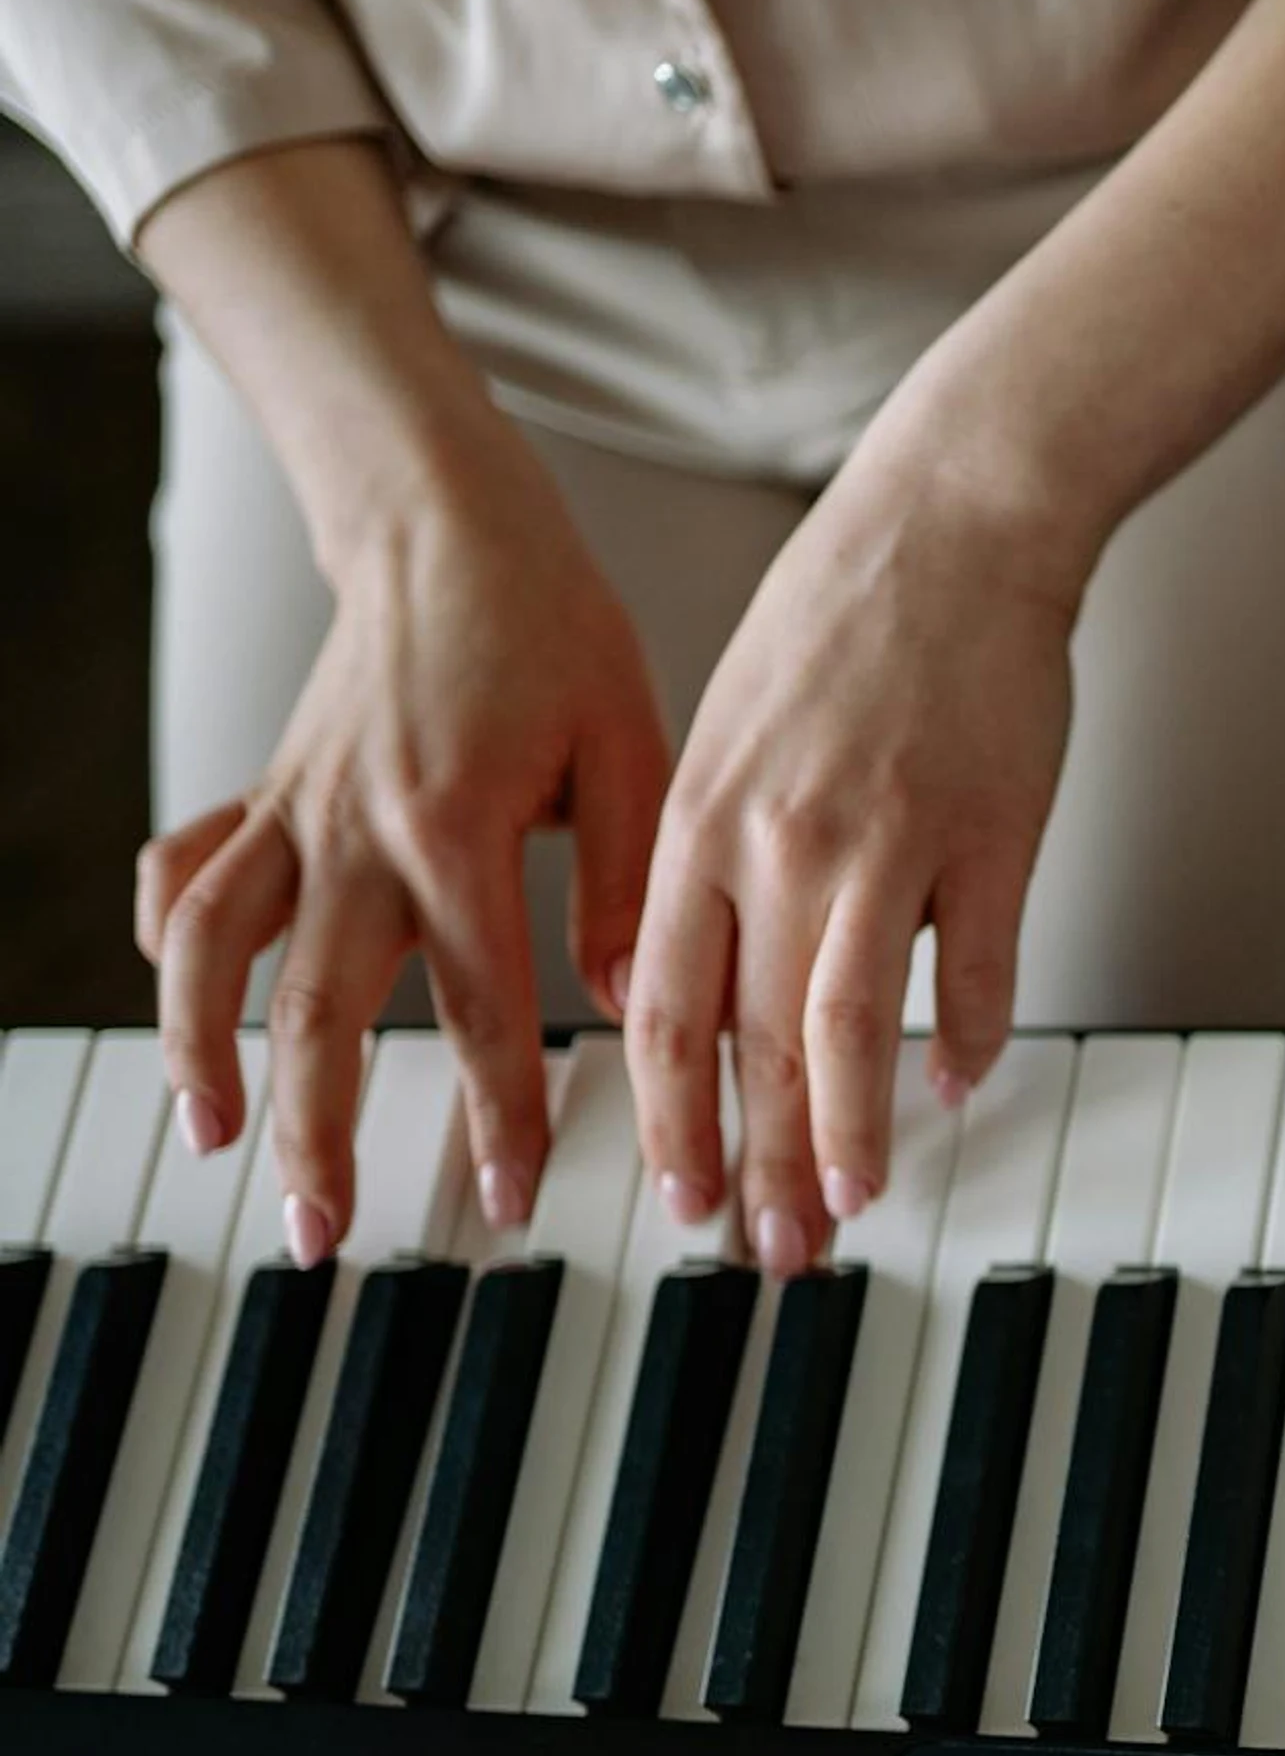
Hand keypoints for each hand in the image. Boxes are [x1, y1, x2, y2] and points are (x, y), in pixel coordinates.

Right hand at [137, 468, 663, 1262]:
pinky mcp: (264, 793)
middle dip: (316, 1138)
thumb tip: (637, 1006)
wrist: (446, 521)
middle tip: (323, 1234)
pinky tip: (182, 1002)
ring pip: (218, 956)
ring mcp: (295, 814)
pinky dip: (175, 945)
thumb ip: (629, 884)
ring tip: (211, 1146)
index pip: (482, 1011)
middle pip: (316, 1015)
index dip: (498, 1117)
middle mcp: (354, 831)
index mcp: (455, 829)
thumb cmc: (550, 625)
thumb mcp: (634, 745)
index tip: (508, 1199)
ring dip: (203, 1056)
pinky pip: (193, 876)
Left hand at [627, 467, 1071, 1275]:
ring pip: (851, 1026)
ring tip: (852, 1205)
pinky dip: (968, 1036)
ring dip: (851, 1134)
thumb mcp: (725, 735)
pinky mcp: (990, 832)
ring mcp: (887, 840)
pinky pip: (976, 969)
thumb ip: (709, 865)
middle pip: (755, 1043)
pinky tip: (959, 1082)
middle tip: (765, 1250)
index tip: (681, 1197)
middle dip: (755, 1164)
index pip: (664, 1010)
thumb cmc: (839, 623)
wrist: (950, 520)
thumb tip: (695, 990)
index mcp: (700, 821)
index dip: (670, 1121)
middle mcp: (778, 840)